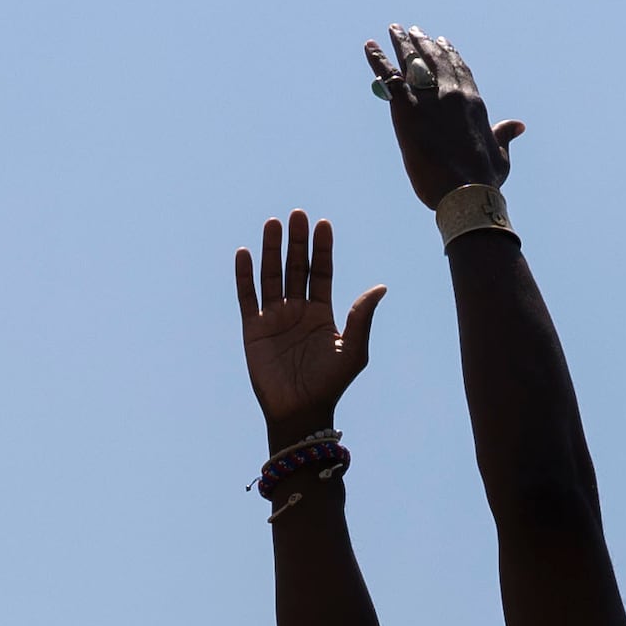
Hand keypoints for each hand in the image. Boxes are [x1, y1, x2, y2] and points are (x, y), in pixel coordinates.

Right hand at [234, 213, 382, 439]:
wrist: (300, 411)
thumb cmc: (330, 384)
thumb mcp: (353, 350)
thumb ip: (362, 317)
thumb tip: (381, 287)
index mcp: (322, 312)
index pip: (321, 272)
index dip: (322, 248)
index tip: (322, 224)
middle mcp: (297, 310)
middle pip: (296, 267)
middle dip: (297, 241)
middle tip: (296, 214)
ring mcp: (274, 318)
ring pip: (271, 275)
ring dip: (271, 250)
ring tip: (272, 224)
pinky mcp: (254, 329)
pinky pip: (247, 296)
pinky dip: (244, 275)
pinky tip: (245, 253)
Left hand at [363, 26, 524, 209]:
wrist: (465, 192)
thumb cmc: (483, 181)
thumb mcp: (500, 156)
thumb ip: (504, 136)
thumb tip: (518, 126)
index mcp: (473, 103)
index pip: (460, 70)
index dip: (449, 54)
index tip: (441, 42)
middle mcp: (452, 94)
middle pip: (434, 60)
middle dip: (423, 43)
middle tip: (413, 31)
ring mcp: (429, 99)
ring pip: (412, 62)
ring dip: (401, 44)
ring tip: (393, 30)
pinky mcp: (406, 110)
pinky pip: (388, 77)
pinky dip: (377, 60)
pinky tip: (370, 47)